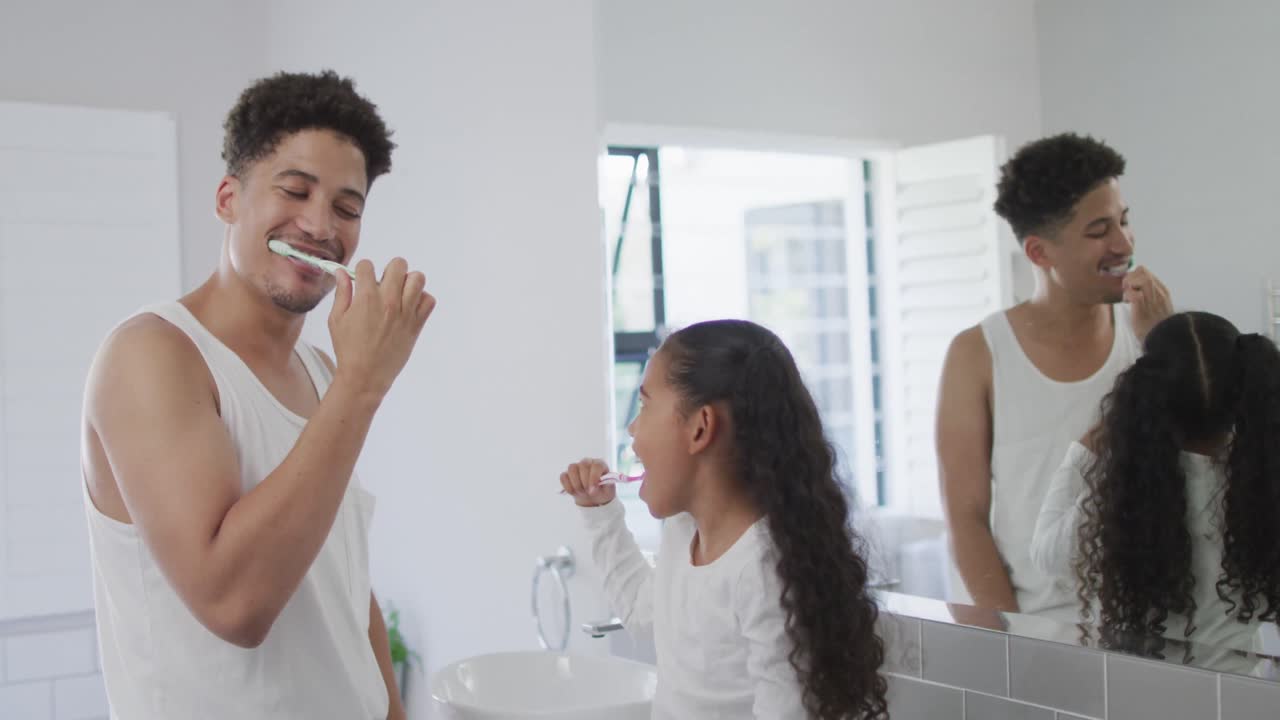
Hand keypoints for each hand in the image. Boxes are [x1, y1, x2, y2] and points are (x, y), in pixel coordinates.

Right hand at [328, 257, 435, 397]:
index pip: (368, 264)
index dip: (363, 271)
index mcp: (366, 297)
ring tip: (399, 294)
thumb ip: (342, 292)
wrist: (365, 376)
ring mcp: (405, 312)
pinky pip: (429, 301)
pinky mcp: (416, 324)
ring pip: (418, 278)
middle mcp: (388, 301)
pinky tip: (409, 307)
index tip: (363, 281)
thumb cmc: (348, 348)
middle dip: (389, 270)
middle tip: (384, 285)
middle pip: (398, 264)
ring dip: (408, 282)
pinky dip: (422, 300)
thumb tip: (341, 272)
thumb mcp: (337, 319)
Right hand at [560, 458, 615, 507]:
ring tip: (581, 493)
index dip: (594, 478)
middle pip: (583, 465)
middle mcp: (588, 462)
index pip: (596, 465)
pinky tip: (573, 492)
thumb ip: (604, 487)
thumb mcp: (609, 491)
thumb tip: (593, 489)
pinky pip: (563, 476)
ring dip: (576, 483)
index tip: (593, 490)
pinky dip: (567, 486)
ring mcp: (577, 467)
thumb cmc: (603, 491)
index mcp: (600, 464)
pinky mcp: (567, 474)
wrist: (594, 497)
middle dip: (585, 482)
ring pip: (572, 468)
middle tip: (588, 493)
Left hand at [1123, 266, 1171, 340]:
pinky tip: (1127, 302)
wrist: (1163, 340)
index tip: (1130, 287)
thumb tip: (1134, 291)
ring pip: (1141, 278)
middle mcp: (1159, 292)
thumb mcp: (1157, 308)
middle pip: (1143, 271)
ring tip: (1127, 296)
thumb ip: (1150, 297)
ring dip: (1129, 284)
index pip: (1147, 273)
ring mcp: (1153, 298)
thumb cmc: (1156, 327)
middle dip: (1130, 277)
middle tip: (1126, 290)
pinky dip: (1128, 295)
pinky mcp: (1144, 306)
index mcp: (1163, 291)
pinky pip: (1134, 292)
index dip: (1134, 276)